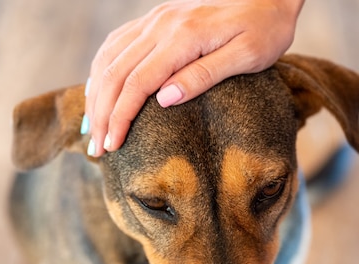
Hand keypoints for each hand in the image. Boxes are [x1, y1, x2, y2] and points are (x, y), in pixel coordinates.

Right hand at [83, 0, 303, 155]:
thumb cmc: (266, 29)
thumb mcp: (247, 56)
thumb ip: (204, 75)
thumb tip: (165, 100)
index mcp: (183, 37)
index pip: (138, 83)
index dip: (120, 117)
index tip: (111, 146)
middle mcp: (161, 25)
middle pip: (115, 73)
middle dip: (101, 113)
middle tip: (97, 149)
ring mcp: (155, 20)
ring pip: (109, 58)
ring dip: (96, 94)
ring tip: (92, 127)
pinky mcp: (156, 20)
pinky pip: (117, 44)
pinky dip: (101, 70)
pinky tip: (97, 90)